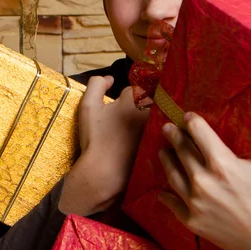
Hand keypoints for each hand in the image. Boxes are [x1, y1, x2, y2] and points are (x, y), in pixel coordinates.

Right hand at [59, 76, 148, 215]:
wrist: (105, 171)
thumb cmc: (95, 138)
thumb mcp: (88, 106)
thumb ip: (96, 84)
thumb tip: (110, 78)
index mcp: (135, 99)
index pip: (135, 87)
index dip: (126, 96)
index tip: (119, 105)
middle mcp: (151, 110)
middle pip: (151, 99)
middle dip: (141, 105)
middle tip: (126, 118)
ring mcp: (159, 127)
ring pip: (158, 114)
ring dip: (150, 117)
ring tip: (133, 130)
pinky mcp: (162, 142)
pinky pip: (162, 130)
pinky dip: (156, 131)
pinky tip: (140, 141)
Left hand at [159, 107, 250, 249]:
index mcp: (222, 164)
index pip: (199, 134)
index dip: (191, 123)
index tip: (186, 117)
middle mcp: (203, 181)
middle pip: (182, 152)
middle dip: (174, 137)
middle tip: (167, 128)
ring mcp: (195, 201)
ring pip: (172, 174)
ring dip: (166, 160)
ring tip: (163, 152)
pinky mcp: (191, 220)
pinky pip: (172, 203)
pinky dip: (165, 195)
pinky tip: (161, 191)